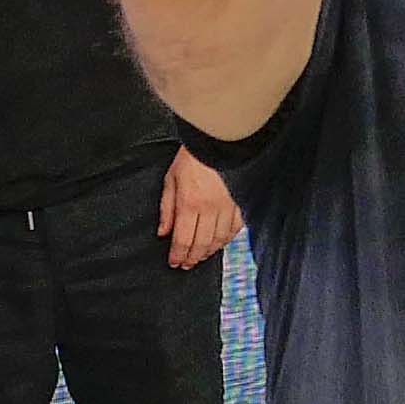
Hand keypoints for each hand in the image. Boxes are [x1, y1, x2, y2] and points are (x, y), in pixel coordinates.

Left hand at [156, 151, 238, 272]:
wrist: (219, 139)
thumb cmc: (191, 156)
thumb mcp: (171, 179)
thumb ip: (166, 208)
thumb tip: (163, 232)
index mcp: (189, 204)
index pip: (182, 240)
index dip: (178, 255)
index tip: (174, 263)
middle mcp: (210, 209)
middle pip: (201, 244)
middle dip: (192, 258)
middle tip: (186, 265)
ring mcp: (228, 207)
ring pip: (220, 239)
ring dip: (209, 251)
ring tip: (201, 256)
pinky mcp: (241, 202)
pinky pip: (236, 228)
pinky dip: (227, 239)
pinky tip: (220, 242)